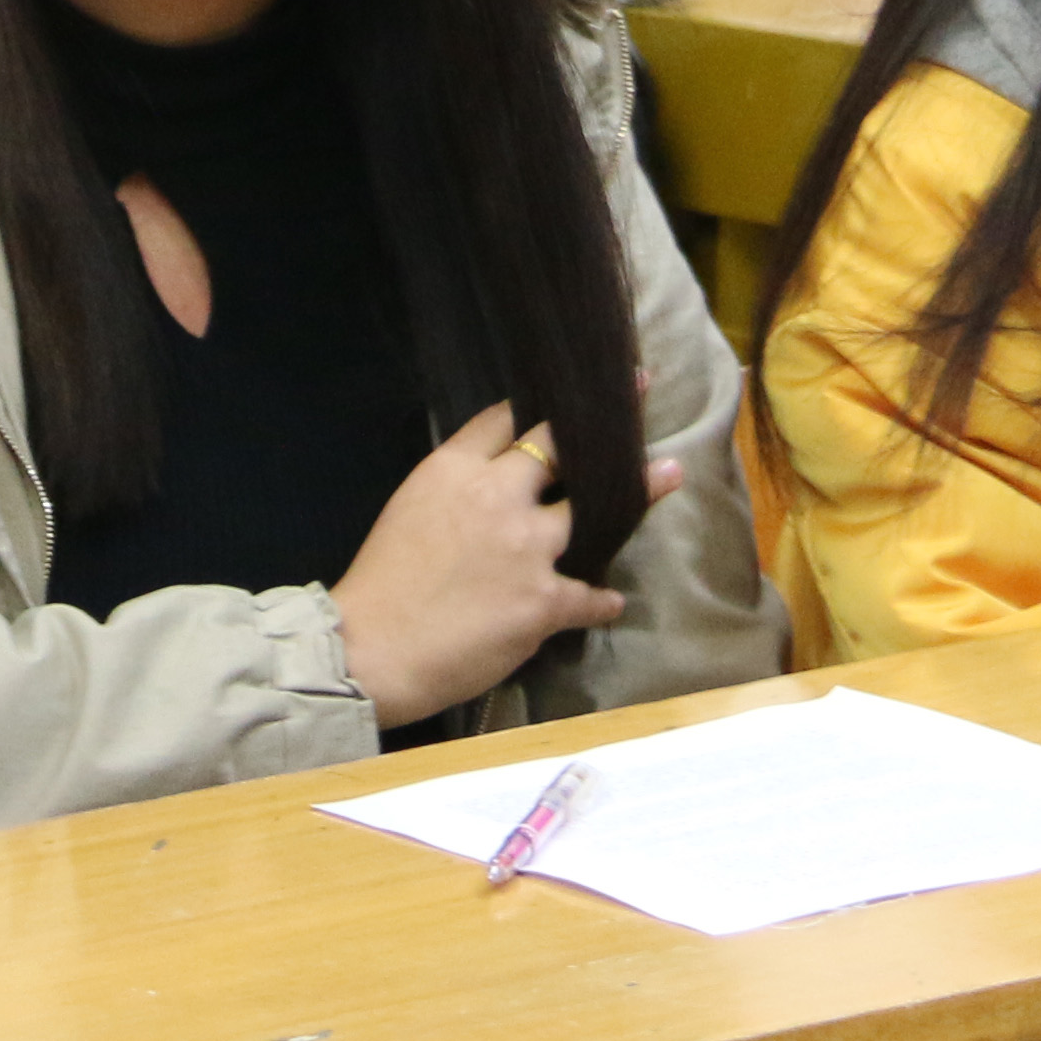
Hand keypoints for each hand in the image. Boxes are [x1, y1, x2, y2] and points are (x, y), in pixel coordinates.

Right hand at [329, 403, 681, 728]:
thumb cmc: (380, 582)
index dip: (544, 405)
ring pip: (595, 509)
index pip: (507, 420)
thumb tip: (493, 482)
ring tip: (669, 472)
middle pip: (560, 448)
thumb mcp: (411, 508)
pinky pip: (588, 595)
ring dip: (639, 491)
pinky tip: (610, 602)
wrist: (371, 648)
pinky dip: (600, 601)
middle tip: (639, 398)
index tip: (573, 392)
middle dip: (601, 424)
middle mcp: (496, 496)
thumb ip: (455, 487)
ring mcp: (526, 547)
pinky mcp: (543, 601)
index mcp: (454, 470)